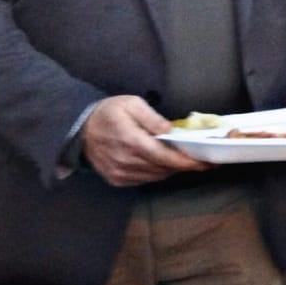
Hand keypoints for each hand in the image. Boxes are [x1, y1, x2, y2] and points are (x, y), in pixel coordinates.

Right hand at [81, 95, 210, 186]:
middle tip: (201, 158)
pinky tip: (161, 162)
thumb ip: (153, 118)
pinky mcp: (117, 180)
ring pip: (156, 176)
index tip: (207, 163)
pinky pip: (144, 180)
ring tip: (182, 159)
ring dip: (171, 169)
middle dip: (184, 165)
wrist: (78, 129)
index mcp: (132, 141)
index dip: (188, 162)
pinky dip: (156, 172)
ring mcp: (121, 173)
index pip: (167, 157)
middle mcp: (127, 161)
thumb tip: (172, 131)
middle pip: (164, 169)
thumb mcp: (132, 104)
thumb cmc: (108, 112)